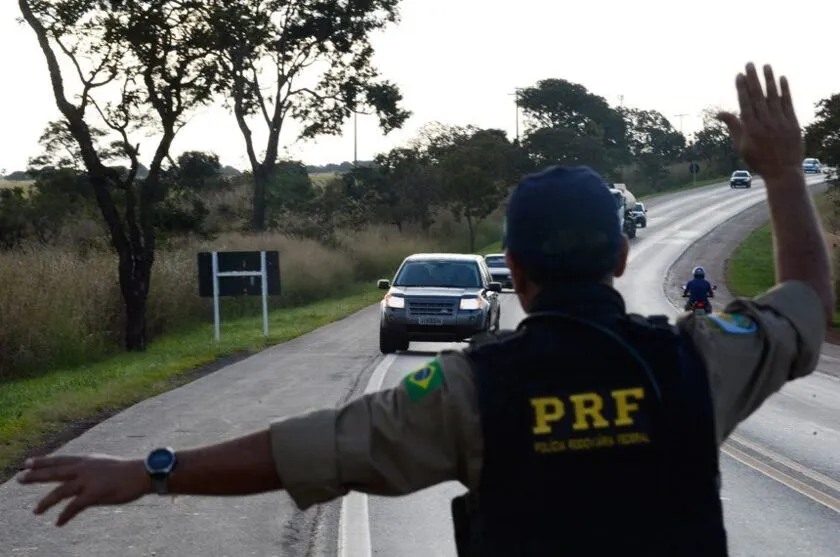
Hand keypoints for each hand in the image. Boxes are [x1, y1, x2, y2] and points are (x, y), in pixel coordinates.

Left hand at [17, 454, 150, 525]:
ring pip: (60, 491)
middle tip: (19, 478)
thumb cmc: (128, 470)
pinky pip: (74, 507)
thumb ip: (91, 469)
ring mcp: (88, 481)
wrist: (143, 473)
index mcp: (87, 460)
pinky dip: (65, 516)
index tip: (27, 462)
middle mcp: (84, 468)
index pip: (60, 460)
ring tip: (35, 511)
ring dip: (46, 502)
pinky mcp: (95, 494)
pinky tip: (58, 523)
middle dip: (35, 475)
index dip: (43, 461)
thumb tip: (82, 475)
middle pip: (54, 472)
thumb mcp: (106, 465)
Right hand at [717, 63, 803, 178]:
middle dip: (753, 79)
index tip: (739, 75)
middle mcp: (764, 122)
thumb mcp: (741, 146)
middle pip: (757, 96)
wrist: (782, 172)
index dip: (741, 88)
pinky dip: (785, 90)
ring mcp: (779, 121)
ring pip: (773, 96)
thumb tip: (720, 113)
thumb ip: (733, 126)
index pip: (745, 103)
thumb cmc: (759, 161)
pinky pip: (788, 103)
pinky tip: (782, 78)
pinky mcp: (793, 123)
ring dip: (769, 79)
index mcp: (750, 128)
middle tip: (749, 64)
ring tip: (766, 65)